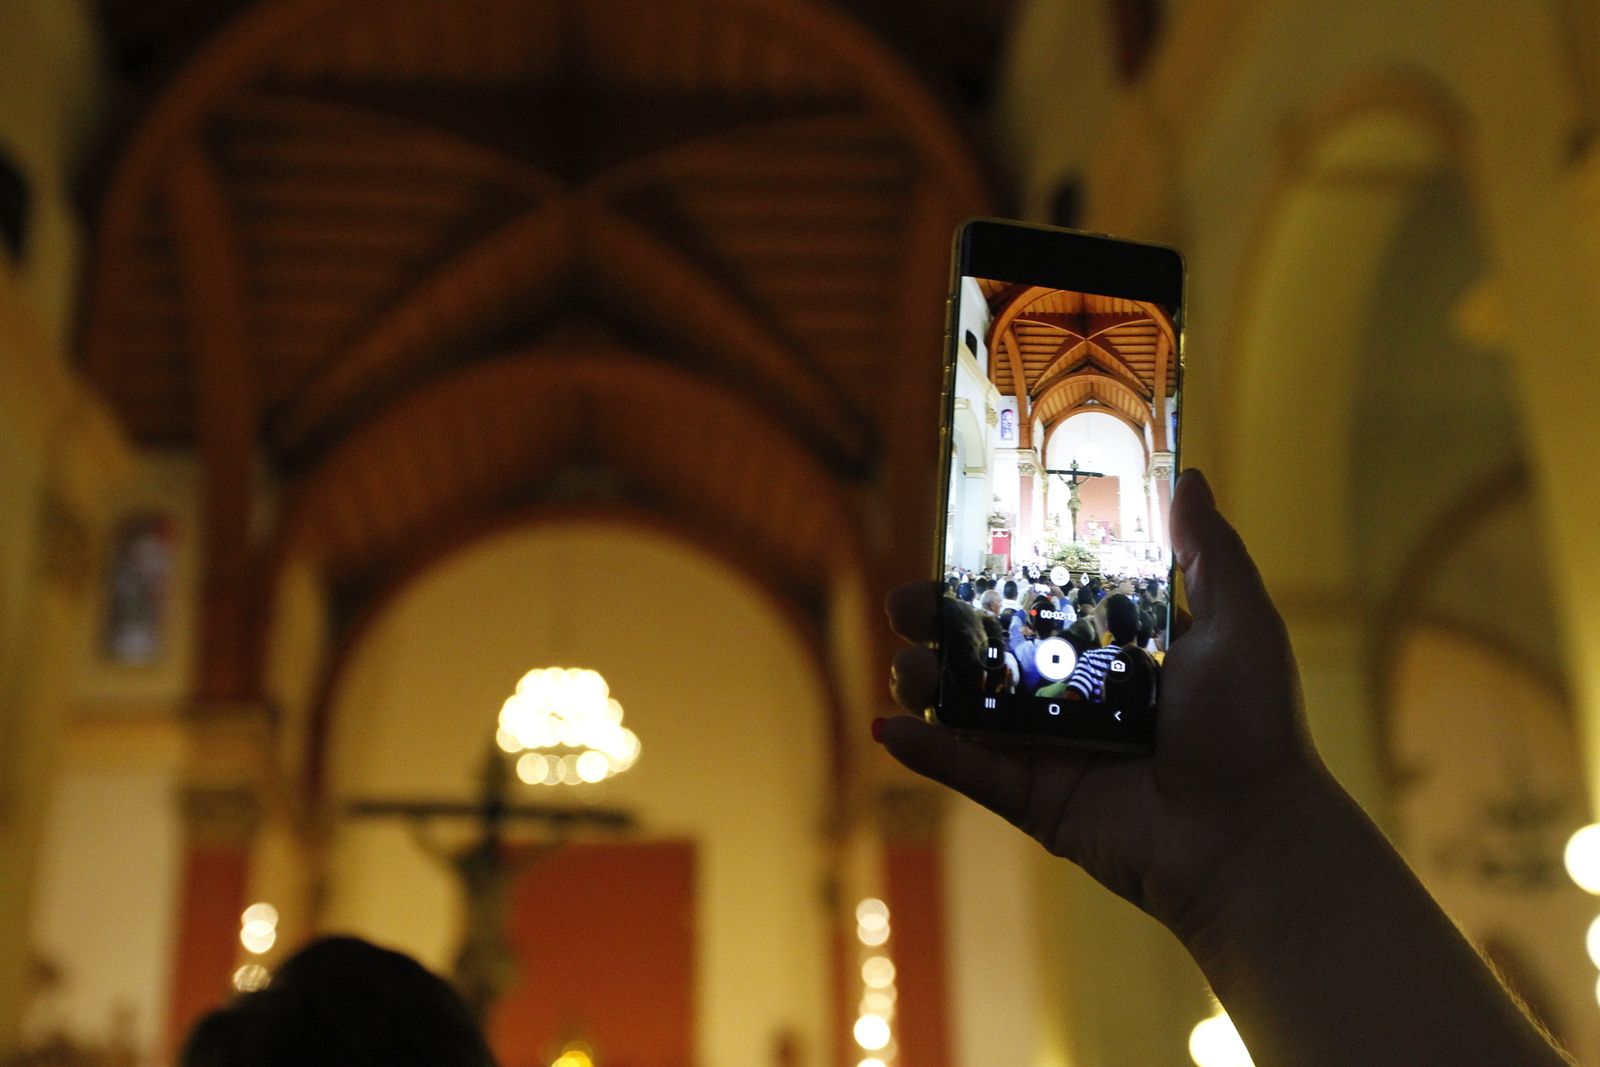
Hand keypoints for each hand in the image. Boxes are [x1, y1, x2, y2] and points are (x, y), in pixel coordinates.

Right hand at [879, 469, 1330, 933]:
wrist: (1248, 836)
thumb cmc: (1254, 727)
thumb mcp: (1241, 623)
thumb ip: (1208, 551)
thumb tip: (1185, 475)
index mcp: (1120, 646)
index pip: (1046, 597)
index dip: (998, 573)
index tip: (958, 545)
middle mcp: (1078, 691)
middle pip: (991, 648)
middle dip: (942, 625)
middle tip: (906, 604)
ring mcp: (1051, 746)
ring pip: (969, 708)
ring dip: (925, 685)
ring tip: (906, 669)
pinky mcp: (1035, 799)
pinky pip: (971, 773)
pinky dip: (927, 753)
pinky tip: (887, 731)